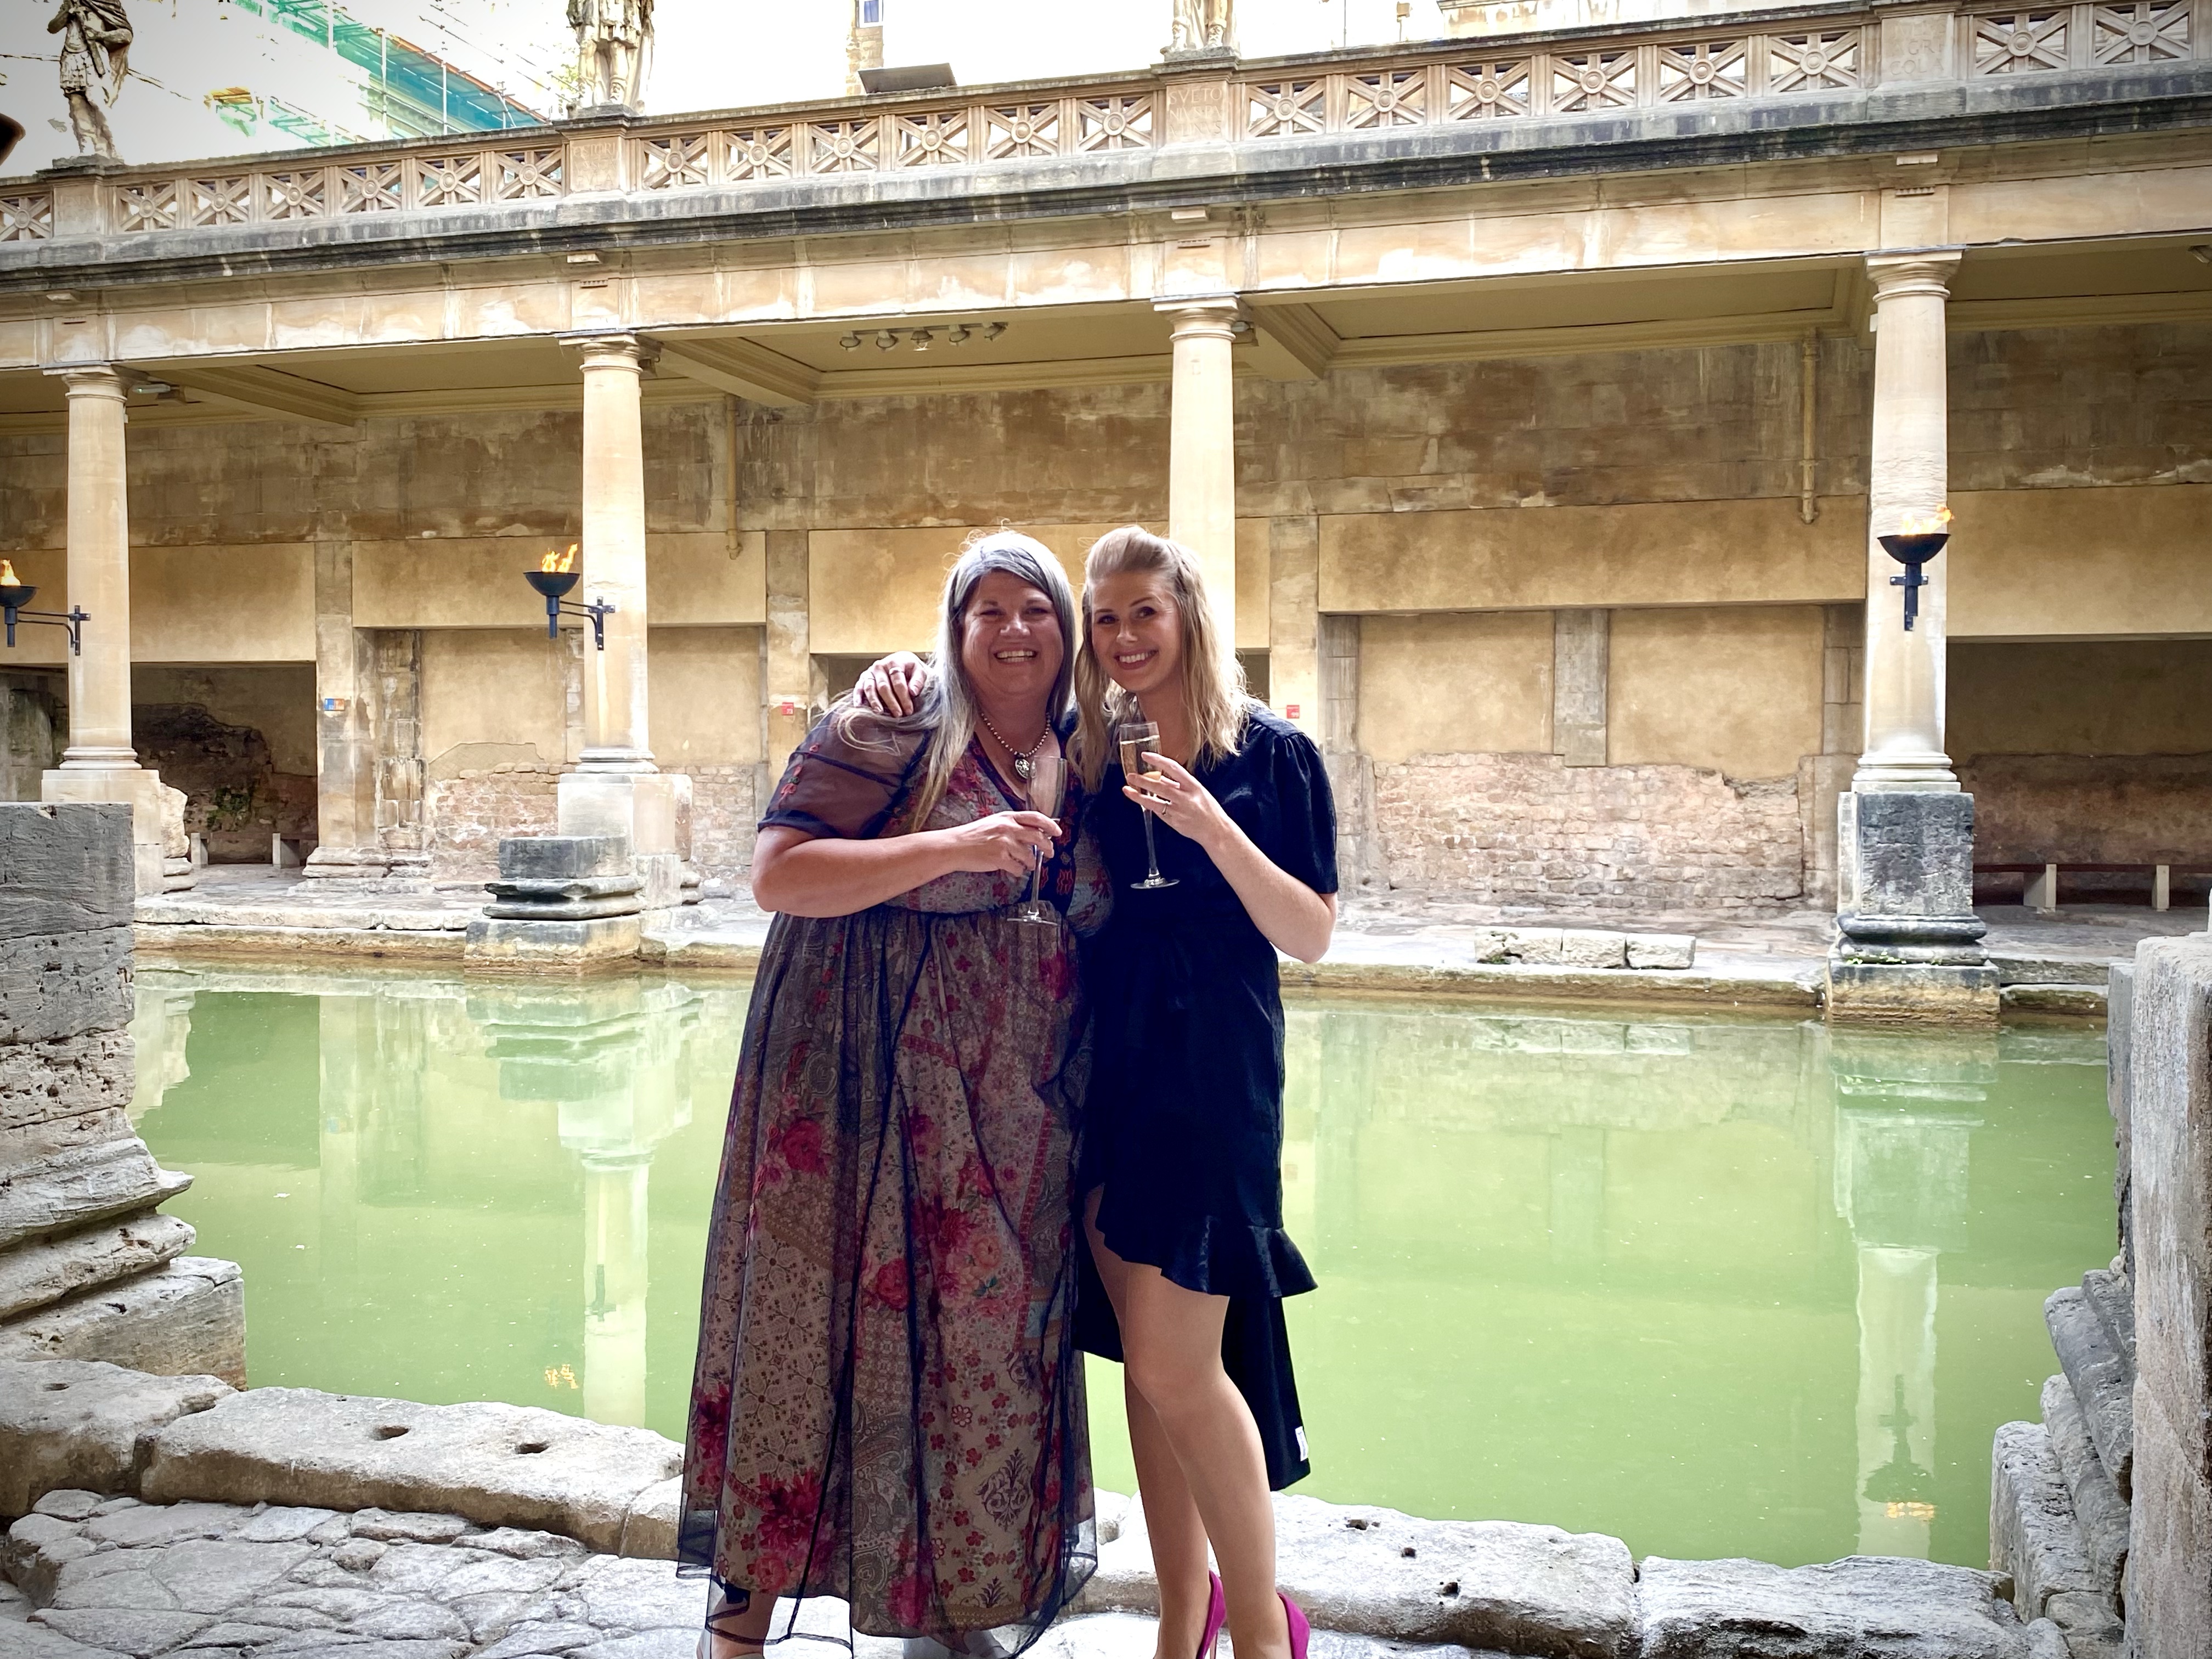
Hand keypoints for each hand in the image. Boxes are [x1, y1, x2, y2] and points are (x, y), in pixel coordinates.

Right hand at [855, 652, 929, 716]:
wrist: (901, 662)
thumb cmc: (911, 669)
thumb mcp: (920, 671)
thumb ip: (918, 681)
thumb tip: (913, 692)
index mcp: (894, 662)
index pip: (898, 682)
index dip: (904, 698)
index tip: (909, 710)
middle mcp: (880, 666)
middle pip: (884, 687)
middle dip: (891, 702)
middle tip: (898, 715)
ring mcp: (870, 672)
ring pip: (870, 688)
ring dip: (874, 701)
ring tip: (879, 712)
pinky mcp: (863, 678)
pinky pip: (858, 688)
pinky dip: (857, 697)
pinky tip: (859, 706)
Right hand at [933, 810, 1060, 876]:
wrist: (955, 846)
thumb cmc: (973, 836)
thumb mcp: (994, 823)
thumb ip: (1012, 826)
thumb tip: (1032, 833)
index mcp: (1008, 817)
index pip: (1036, 818)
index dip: (1050, 825)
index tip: (1057, 832)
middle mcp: (1008, 828)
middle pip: (1039, 837)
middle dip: (1048, 847)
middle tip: (1049, 853)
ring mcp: (1005, 843)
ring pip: (1030, 856)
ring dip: (1030, 863)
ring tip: (1026, 865)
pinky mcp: (1000, 858)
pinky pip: (1018, 868)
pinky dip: (1018, 871)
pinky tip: (1012, 870)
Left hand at [1125, 752, 1231, 852]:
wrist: (1215, 830)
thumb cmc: (1208, 809)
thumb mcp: (1197, 791)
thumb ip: (1178, 784)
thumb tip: (1160, 777)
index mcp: (1193, 785)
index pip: (1173, 768)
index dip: (1158, 760)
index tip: (1145, 756)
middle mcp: (1185, 797)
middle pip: (1160, 785)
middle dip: (1143, 780)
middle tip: (1130, 775)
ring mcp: (1179, 810)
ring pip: (1154, 800)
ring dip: (1139, 794)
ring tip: (1127, 788)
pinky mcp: (1174, 821)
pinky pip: (1157, 811)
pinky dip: (1147, 805)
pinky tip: (1139, 800)